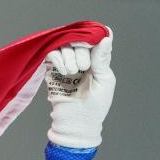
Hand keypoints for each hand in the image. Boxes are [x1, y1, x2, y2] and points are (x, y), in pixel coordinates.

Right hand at [44, 32, 114, 147]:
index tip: (92, 43)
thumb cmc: (96, 105)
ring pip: (64, 44)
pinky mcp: (52, 68)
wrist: (76, 122)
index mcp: (97, 60)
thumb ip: (102, 58)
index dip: (93, 36)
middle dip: (80, 51)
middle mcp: (81, 58)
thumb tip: (106, 37)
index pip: (95, 38)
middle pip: (78, 39)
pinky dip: (58, 58)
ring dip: (69, 57)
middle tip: (83, 68)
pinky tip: (64, 71)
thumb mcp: (104, 80)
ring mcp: (66, 62)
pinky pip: (52, 52)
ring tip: (72, 72)